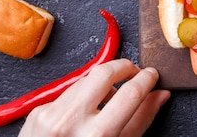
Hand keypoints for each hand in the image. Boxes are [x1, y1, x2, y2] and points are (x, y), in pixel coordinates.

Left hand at [18, 59, 170, 136]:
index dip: (147, 79)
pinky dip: (82, 96)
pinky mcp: (37, 112)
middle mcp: (70, 122)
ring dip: (103, 83)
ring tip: (110, 99)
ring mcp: (51, 114)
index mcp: (96, 136)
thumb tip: (158, 95)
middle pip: (105, 72)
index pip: (130, 92)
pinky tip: (86, 111)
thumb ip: (140, 121)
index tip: (152, 75)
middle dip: (125, 66)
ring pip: (86, 79)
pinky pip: (68, 92)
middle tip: (134, 73)